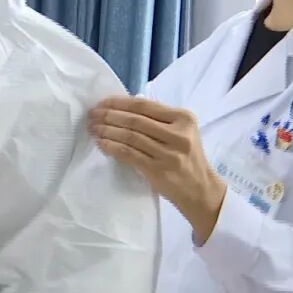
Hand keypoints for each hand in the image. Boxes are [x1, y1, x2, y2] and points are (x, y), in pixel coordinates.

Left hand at [89, 96, 227, 244]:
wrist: (200, 190)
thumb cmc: (186, 157)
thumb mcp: (182, 132)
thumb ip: (159, 119)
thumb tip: (121, 108)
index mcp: (184, 118)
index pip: (145, 105)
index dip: (119, 102)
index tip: (102, 102)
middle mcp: (178, 134)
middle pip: (135, 120)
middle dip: (109, 115)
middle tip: (92, 115)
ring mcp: (168, 154)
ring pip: (130, 137)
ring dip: (107, 131)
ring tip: (93, 128)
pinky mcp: (158, 171)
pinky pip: (129, 154)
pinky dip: (112, 147)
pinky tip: (102, 143)